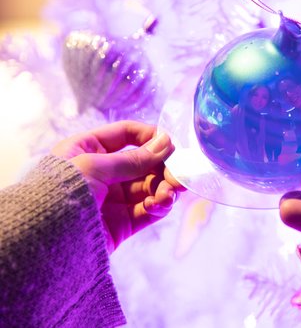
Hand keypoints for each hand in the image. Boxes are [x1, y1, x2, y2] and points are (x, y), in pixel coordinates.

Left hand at [52, 120, 181, 252]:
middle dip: (163, 168)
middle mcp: (102, 173)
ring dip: (164, 189)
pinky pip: (148, 211)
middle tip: (178, 174)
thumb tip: (166, 142)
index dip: (149, 137)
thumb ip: (134, 158)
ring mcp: (112, 199)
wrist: (45, 241)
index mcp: (87, 150)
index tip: (171, 144)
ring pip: (149, 188)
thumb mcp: (95, 165)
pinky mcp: (122, 224)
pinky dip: (159, 207)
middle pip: (143, 164)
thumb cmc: (62, 192)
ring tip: (169, 194)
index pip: (125, 135)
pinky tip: (160, 205)